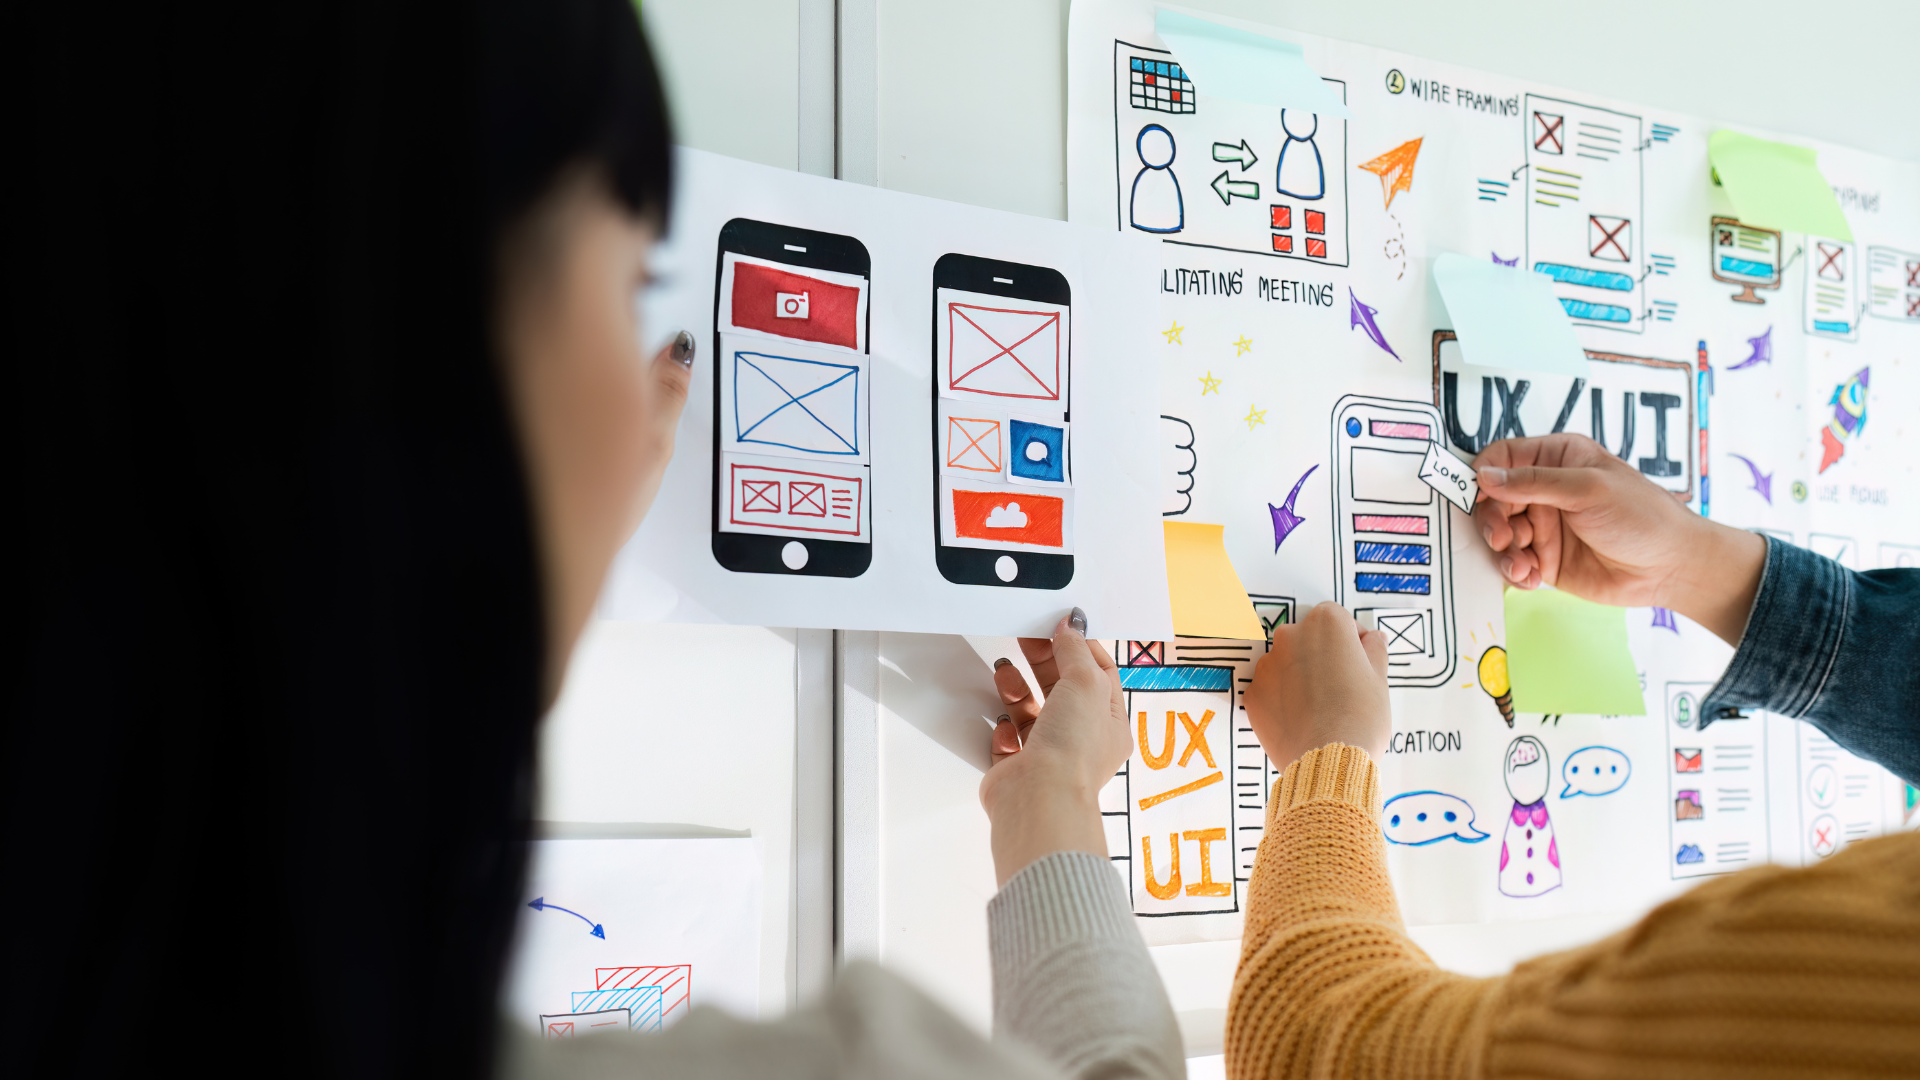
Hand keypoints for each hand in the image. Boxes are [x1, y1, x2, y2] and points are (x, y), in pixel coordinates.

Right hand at [978, 609, 1128, 885]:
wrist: (1038, 798)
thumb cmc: (1072, 750)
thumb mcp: (1085, 682)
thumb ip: (1075, 650)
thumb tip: (1072, 625)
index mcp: (1110, 723)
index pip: (1099, 674)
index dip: (1080, 646)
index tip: (1059, 625)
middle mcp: (1082, 740)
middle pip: (1062, 688)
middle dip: (1044, 661)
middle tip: (1026, 636)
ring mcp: (1049, 755)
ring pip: (1033, 711)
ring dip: (1018, 688)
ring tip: (1004, 670)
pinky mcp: (1017, 768)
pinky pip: (1009, 739)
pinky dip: (1004, 724)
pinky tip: (1003, 718)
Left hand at [1245, 602, 1389, 768]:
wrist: (1329, 760)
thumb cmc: (1360, 718)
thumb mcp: (1379, 679)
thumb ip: (1374, 651)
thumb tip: (1373, 640)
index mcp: (1325, 624)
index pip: (1338, 619)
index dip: (1351, 641)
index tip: (1359, 661)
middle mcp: (1290, 637)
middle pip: (1308, 639)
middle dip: (1322, 656)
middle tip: (1340, 686)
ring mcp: (1267, 665)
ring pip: (1286, 663)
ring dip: (1299, 676)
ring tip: (1320, 707)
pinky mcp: (1253, 694)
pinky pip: (1270, 689)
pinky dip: (1282, 699)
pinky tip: (1301, 718)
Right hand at [1472, 434, 1764, 644]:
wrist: (1670, 568)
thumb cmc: (1641, 516)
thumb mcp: (1587, 489)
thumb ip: (1533, 482)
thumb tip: (1483, 476)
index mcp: (1557, 459)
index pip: (1504, 457)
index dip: (1484, 473)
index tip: (1476, 493)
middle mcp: (1545, 490)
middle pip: (1493, 499)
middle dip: (1492, 520)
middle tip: (1501, 538)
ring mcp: (1544, 525)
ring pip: (1499, 533)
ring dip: (1504, 550)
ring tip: (1523, 564)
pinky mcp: (1545, 559)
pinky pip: (1512, 562)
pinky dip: (1514, 571)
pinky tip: (1531, 577)